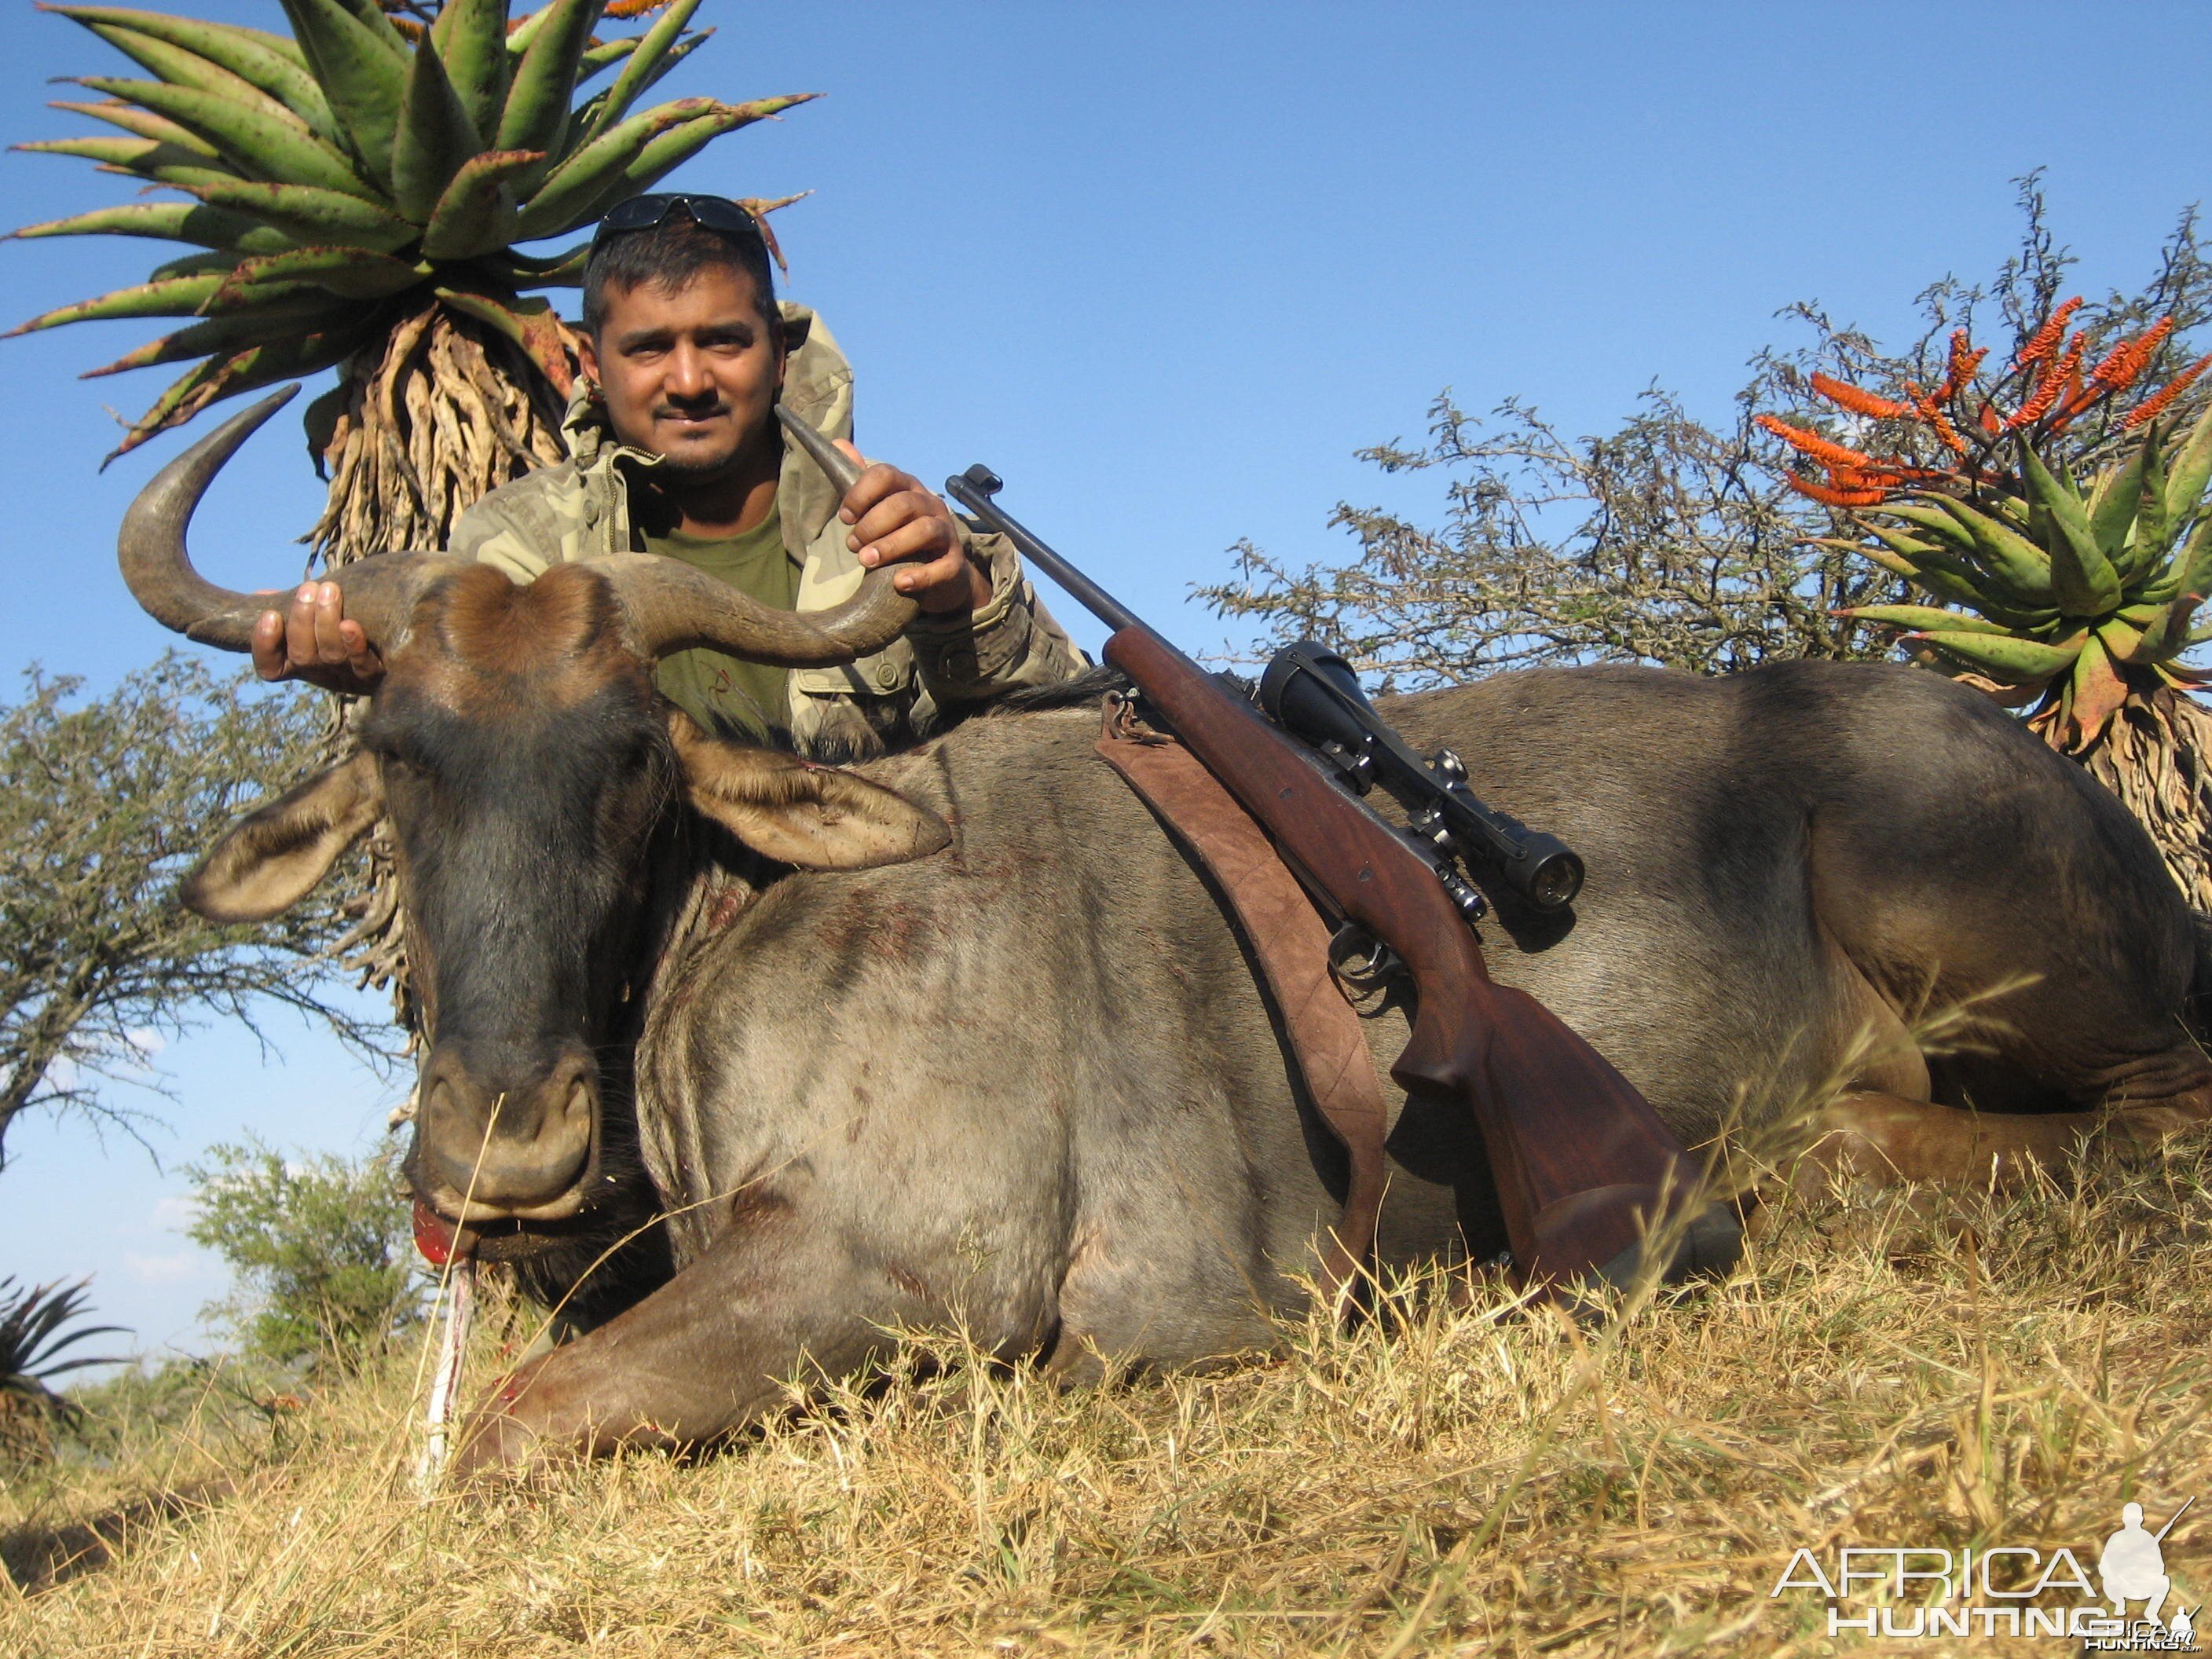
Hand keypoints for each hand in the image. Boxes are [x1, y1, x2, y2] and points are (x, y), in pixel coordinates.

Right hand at [252, 581, 384, 693]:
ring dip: (326, 622)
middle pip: (303, 657)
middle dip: (301, 620)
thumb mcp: (312, 616)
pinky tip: (350, 625)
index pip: (270, 669)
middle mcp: (321, 675)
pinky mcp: (377, 676)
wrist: (396, 639)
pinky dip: (355, 645)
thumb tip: (262, 597)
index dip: (265, 646)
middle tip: (308, 589)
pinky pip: (364, 667)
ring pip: (331, 656)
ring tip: (329, 590)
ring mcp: (349, 678)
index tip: (270, 614)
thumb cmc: (342, 620)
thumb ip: (286, 607)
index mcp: (298, 664)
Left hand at [834, 441, 991, 614]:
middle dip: (872, 524)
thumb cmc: (903, 536)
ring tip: (866, 561)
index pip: (887, 475)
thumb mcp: (881, 507)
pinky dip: (921, 575)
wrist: (942, 574)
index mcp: (909, 488)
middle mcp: (930, 505)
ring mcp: (946, 533)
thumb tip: (837, 443)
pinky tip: (900, 582)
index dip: (862, 493)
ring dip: (891, 546)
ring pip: (924, 530)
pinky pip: (943, 567)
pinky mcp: (955, 563)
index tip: (845, 517)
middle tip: (852, 546)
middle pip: (903, 504)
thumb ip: (861, 480)